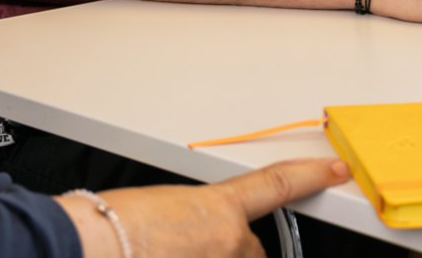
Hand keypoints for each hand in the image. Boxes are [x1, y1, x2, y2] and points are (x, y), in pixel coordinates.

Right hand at [62, 157, 349, 257]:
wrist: (84, 246)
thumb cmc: (106, 228)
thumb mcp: (157, 209)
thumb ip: (189, 221)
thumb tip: (188, 234)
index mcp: (217, 207)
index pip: (277, 185)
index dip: (312, 177)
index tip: (337, 171)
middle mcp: (230, 242)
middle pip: (251, 251)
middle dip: (229, 253)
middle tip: (184, 250)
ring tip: (165, 252)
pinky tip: (165, 254)